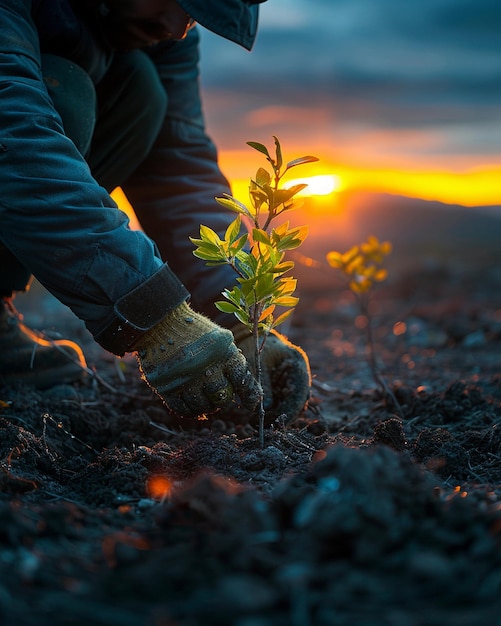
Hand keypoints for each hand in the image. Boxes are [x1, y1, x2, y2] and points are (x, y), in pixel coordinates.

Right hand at [134, 302, 260, 417]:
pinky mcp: (167, 386)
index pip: (242, 379)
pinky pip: (183, 409)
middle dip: (223, 399)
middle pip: (222, 396)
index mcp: (223, 352)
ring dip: (207, 406)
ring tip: (205, 399)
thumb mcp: (218, 339)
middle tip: (219, 396)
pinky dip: (190, 410)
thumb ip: (231, 361)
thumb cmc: (194, 331)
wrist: (160, 322)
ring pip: (203, 406)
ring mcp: (186, 378)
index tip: (251, 404)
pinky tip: (192, 405)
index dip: (249, 394)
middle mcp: (206, 366)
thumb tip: (249, 391)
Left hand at [234, 326, 310, 422]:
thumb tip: (267, 409)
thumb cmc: (252, 344)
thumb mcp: (256, 363)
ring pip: (293, 404)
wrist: (249, 334)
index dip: (288, 411)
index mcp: (297, 362)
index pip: (298, 393)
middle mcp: (299, 372)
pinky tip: (262, 415)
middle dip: (283, 416)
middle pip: (298, 401)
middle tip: (263, 425)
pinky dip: (276, 410)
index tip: (274, 423)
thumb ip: (263, 385)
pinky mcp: (286, 384)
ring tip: (259, 422)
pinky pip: (285, 401)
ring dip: (279, 415)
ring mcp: (294, 379)